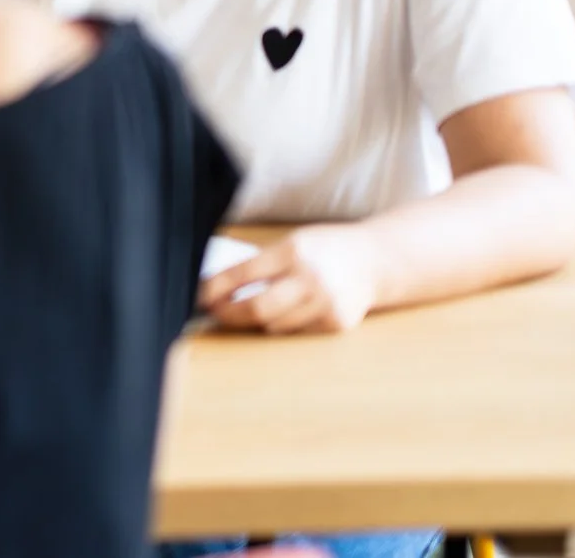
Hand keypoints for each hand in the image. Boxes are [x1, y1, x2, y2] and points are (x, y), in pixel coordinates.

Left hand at [199, 224, 379, 333]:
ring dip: (257, 321)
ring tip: (249, 310)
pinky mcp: (337, 323)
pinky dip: (285, 325)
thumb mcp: (293, 242)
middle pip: (257, 308)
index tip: (199, 297)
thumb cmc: (326, 248)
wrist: (375, 260)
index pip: (243, 274)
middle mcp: (310, 278)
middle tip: (216, 312)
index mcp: (293, 251)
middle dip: (229, 314)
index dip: (216, 289)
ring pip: (275, 325)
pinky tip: (287, 313)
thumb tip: (219, 285)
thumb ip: (262, 263)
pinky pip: (297, 332)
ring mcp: (326, 303)